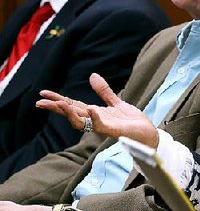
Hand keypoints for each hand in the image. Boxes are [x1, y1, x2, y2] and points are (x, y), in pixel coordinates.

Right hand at [37, 73, 158, 147]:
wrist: (148, 135)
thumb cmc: (132, 122)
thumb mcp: (117, 103)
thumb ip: (104, 91)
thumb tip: (92, 75)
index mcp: (95, 113)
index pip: (73, 105)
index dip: (58, 99)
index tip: (43, 94)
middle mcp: (96, 120)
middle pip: (71, 114)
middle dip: (56, 108)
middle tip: (39, 103)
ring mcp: (103, 126)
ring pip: (81, 122)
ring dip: (70, 114)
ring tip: (60, 104)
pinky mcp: (114, 131)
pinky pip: (101, 125)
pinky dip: (95, 117)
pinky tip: (91, 108)